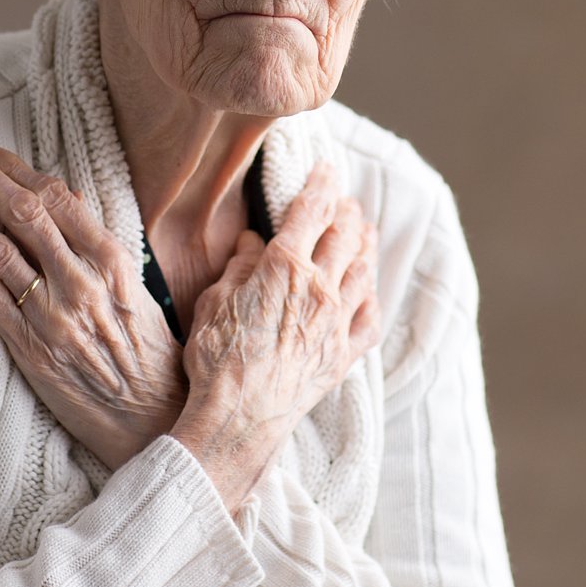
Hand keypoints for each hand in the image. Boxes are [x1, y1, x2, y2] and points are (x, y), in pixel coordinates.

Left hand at [0, 137, 185, 469]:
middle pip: (20, 211)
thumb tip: (66, 196)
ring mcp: (53, 316)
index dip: (13, 165)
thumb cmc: (146, 351)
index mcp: (111, 259)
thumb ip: (97, 244)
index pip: (54, 195)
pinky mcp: (31, 350)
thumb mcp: (134, 288)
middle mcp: (81, 281)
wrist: (151, 419)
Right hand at [172, 163, 379, 513]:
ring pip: (363, 272)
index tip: (326, 169)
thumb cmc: (216, 359)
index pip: (311, 211)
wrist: (239, 417)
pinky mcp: (342, 356)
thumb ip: (238, 267)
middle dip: (346, 211)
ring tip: (365, 231)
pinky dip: (371, 299)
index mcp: (284, 267)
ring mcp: (336, 323)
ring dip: (365, 246)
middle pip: (344, 236)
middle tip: (345, 200)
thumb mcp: (214, 301)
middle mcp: (319, 289)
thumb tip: (253, 243)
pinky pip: (368, 320)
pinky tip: (368, 293)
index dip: (320, 185)